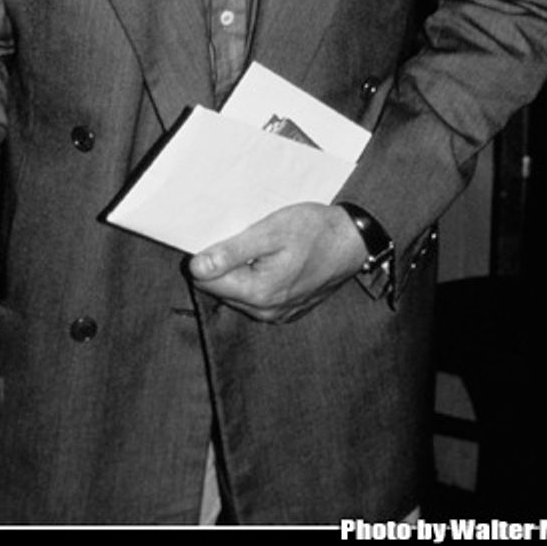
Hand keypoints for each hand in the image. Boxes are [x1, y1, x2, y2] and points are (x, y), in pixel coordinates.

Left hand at [187, 202, 366, 323]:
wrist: (351, 241)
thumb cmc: (313, 231)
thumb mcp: (269, 232)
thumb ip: (231, 252)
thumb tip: (195, 268)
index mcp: (257, 292)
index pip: (206, 282)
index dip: (206, 257)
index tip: (221, 236)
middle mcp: (265, 311)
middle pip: (221, 290)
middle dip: (223, 265)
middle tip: (243, 237)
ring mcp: (277, 314)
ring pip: (238, 294)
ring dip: (240, 272)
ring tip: (260, 247)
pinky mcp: (287, 311)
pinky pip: (256, 298)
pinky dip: (256, 279)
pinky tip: (270, 260)